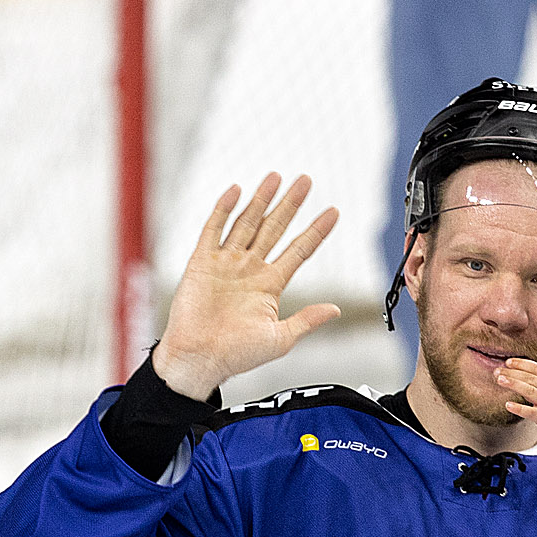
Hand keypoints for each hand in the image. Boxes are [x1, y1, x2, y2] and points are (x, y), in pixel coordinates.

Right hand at [153, 174, 339, 400]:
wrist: (200, 360)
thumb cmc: (238, 355)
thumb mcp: (281, 339)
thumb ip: (307, 320)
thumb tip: (335, 309)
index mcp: (270, 285)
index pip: (299, 251)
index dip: (316, 232)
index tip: (334, 212)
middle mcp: (250, 269)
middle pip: (275, 229)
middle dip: (290, 205)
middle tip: (306, 180)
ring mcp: (226, 263)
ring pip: (247, 223)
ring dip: (261, 200)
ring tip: (276, 177)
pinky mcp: (202, 262)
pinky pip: (213, 230)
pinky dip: (223, 210)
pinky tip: (236, 191)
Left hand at [496, 359, 536, 455]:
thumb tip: (528, 379)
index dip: (522, 363)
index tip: (509, 362)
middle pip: (529, 377)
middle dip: (512, 372)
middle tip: (497, 371)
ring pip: (529, 390)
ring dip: (513, 383)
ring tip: (500, 380)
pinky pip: (530, 412)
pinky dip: (518, 408)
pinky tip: (508, 405)